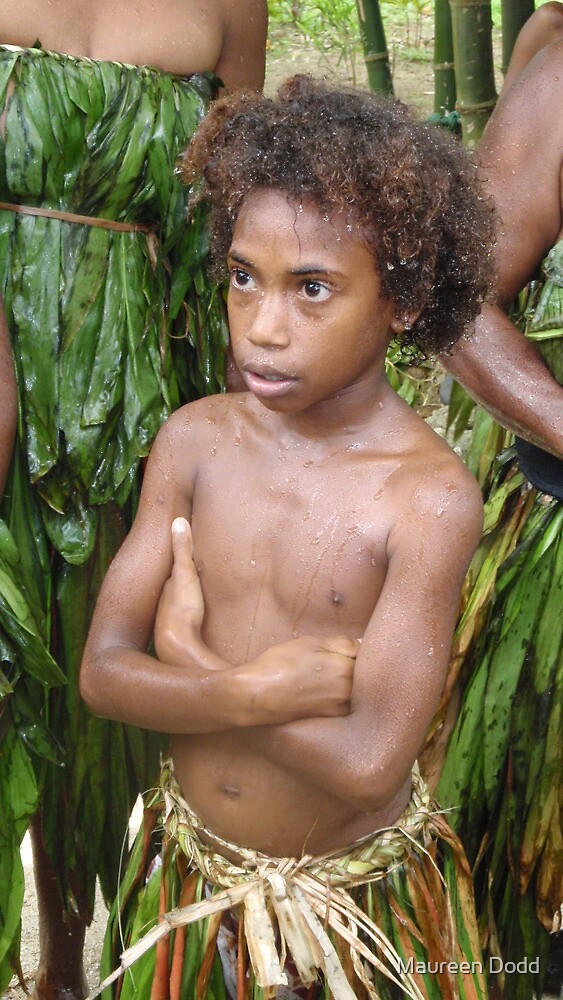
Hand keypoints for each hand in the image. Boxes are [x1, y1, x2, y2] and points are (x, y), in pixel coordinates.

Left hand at [154, 517, 204, 663]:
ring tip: (195, 596)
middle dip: (182, 583)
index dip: (180, 562)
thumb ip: (182, 549)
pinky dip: (190, 618)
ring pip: (178, 606)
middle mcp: (165, 603)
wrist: (178, 646)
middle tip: (192, 576)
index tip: (187, 554)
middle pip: (175, 589)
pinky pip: (185, 623)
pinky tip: (197, 622)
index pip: (174, 570)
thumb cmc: (182, 608)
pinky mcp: (181, 637)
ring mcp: (171, 621)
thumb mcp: (185, 574)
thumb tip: (178, 520)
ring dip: (185, 601)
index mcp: (168, 587)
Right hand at [243, 634, 358, 724]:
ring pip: (354, 690)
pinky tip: (319, 690)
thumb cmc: (282, 664)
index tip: (343, 649)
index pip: (366, 656)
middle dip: (354, 666)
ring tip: (323, 676)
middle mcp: (350, 692)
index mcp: (348, 669)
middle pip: (363, 675)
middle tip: (330, 661)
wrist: (257, 695)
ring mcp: (341, 708)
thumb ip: (342, 644)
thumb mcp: (312, 643)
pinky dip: (338, 695)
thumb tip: (361, 646)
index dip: (354, 650)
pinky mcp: (330, 718)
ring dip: (347, 682)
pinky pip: (343, 702)